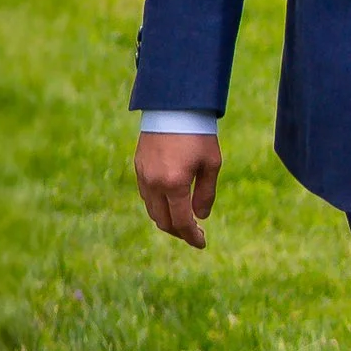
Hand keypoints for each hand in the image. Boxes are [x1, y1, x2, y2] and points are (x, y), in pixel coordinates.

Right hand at [136, 130, 221, 246]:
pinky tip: (171, 203)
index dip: (192, 236)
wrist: (174, 106)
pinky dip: (158, 205)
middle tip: (194, 234)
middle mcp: (155, 183)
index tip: (202, 244)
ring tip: (183, 220)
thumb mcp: (211, 163)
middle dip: (179, 232)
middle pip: (163, 221)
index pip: (181, 222)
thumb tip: (200, 217)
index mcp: (174, 184)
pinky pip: (146, 195)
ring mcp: (143, 176)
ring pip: (152, 210)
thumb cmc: (198, 134)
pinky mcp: (138, 167)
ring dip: (167, 220)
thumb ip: (206, 193)